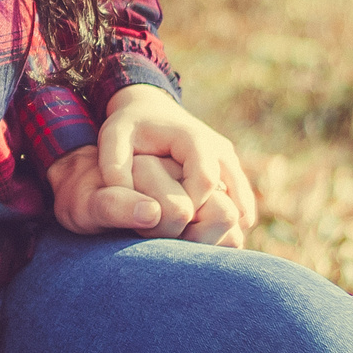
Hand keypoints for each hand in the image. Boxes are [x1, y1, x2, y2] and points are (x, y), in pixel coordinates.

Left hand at [45, 84, 257, 244]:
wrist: (150, 109)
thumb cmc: (129, 126)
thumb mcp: (112, 138)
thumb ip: (115, 169)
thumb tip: (141, 209)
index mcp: (195, 139)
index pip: (204, 182)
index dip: (187, 207)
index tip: (162, 223)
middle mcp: (220, 150)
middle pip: (229, 198)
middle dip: (203, 223)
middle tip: (178, 241)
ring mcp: (230, 163)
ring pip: (240, 206)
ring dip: (219, 229)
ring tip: (192, 243)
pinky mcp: (231, 175)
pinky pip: (240, 207)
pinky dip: (226, 225)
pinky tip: (204, 238)